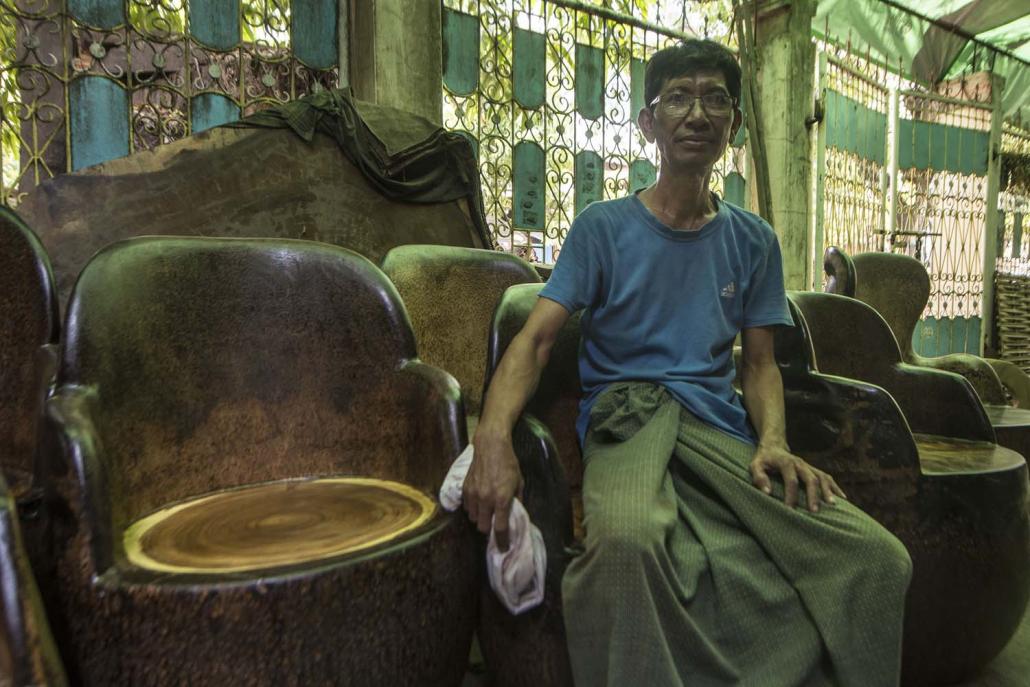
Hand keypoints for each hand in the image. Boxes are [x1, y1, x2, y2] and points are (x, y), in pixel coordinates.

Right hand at [462, 429, 523, 551]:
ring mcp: (474, 494)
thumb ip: (517, 500)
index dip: (502, 541)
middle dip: (488, 528)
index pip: (500, 528)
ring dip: (480, 518)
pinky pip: (467, 508)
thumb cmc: (509, 463)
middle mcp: (486, 500)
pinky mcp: (465, 489)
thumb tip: (516, 514)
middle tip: (494, 523)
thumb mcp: (519, 482)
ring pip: (473, 519)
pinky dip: (472, 509)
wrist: (491, 446)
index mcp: (502, 499)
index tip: (504, 548)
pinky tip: (479, 502)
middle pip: (483, 527)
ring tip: (486, 511)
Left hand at [749, 444, 846, 511]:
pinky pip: (827, 478)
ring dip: (828, 490)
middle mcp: (801, 463)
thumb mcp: (755, 466)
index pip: (791, 480)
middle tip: (814, 511)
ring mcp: (809, 466)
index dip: (791, 495)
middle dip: (813, 495)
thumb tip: (767, 493)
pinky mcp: (814, 470)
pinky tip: (843, 499)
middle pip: (811, 478)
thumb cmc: (763, 460)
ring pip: (822, 477)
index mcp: (786, 462)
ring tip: (833, 505)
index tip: (790, 509)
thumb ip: (759, 477)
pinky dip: (835, 487)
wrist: (774, 447)